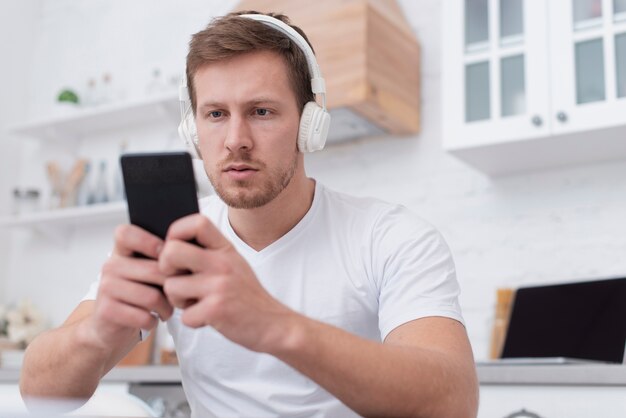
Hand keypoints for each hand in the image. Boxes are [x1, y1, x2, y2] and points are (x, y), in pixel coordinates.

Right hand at [88, 224, 173, 348]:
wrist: (110, 326)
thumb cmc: (137, 295)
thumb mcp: (147, 273)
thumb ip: (161, 259)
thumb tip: (189, 253)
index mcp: (121, 251)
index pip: (126, 233)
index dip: (149, 241)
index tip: (166, 255)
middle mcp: (110, 266)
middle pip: (154, 270)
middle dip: (174, 286)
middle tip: (178, 295)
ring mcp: (106, 288)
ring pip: (152, 297)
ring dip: (166, 308)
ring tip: (166, 310)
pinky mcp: (106, 311)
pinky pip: (143, 316)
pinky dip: (153, 321)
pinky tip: (151, 319)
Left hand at [159, 214, 296, 352]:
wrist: (273, 323)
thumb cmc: (246, 296)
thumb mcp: (233, 264)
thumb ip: (208, 253)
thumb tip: (169, 247)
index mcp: (225, 249)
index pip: (197, 222)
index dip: (176, 232)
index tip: (175, 248)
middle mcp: (222, 263)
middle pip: (171, 251)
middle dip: (164, 268)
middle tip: (176, 278)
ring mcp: (219, 286)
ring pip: (171, 287)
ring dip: (178, 300)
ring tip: (197, 303)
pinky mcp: (216, 310)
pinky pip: (184, 316)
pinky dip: (192, 321)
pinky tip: (208, 318)